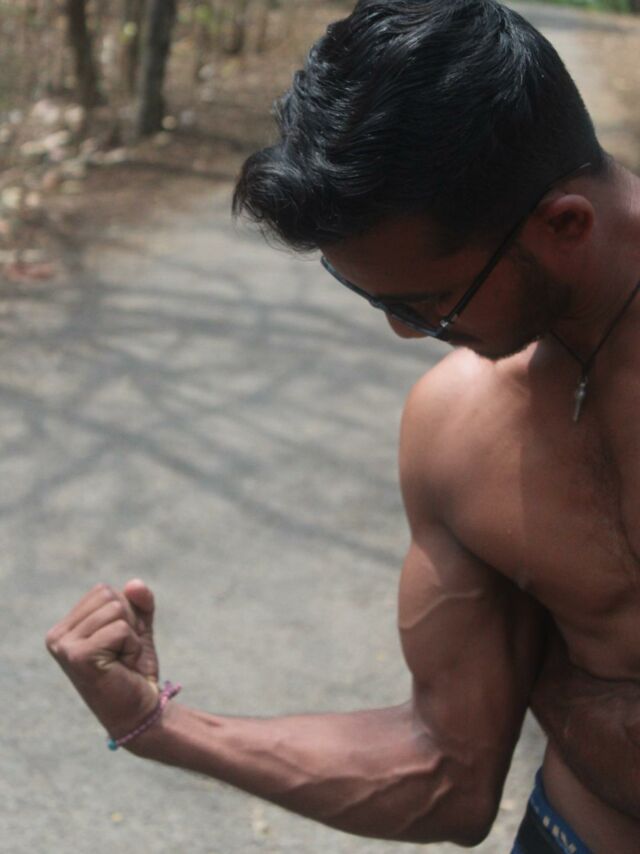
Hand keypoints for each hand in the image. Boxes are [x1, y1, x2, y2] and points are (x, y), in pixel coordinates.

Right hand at [46, 580, 160, 743]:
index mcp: (65, 627)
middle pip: (109, 597)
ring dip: (131, 636)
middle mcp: (57, 636)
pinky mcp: (78, 656)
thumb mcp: (138, 627)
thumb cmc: (134, 669)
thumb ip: (138, 601)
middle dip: (129, 622)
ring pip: (117, 611)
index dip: (125, 612)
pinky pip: (120, 629)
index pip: (103, 591)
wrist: (140, 710)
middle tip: (122, 653)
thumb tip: (133, 584)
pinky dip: (131, 646)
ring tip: (121, 660)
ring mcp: (64, 646)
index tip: (120, 643)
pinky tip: (123, 667)